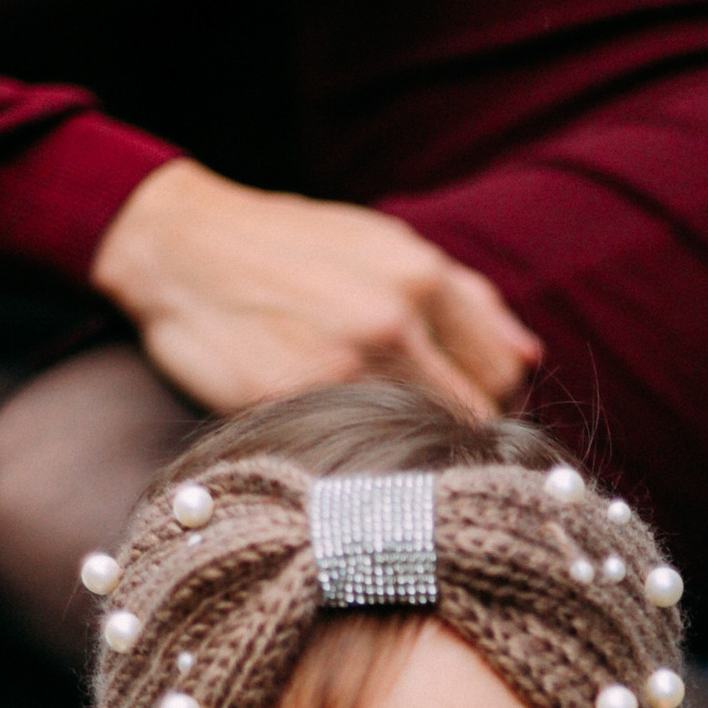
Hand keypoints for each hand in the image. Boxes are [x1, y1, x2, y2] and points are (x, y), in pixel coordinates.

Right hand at [90, 158, 538, 419]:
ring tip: (376, 440)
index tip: (460, 413)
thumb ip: (464, 297)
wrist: (178, 248)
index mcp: (422, 279)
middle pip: (473, 419)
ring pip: (419, 445)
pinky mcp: (289, 404)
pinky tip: (335, 446)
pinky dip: (357, 463)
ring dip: (410, 454)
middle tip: (422, 437)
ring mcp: (341, 367)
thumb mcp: (381, 244)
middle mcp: (392, 323)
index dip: (491, 403)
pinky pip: (355, 455)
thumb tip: (529, 357)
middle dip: (459, 436)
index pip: (504, 376)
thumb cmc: (288, 248)